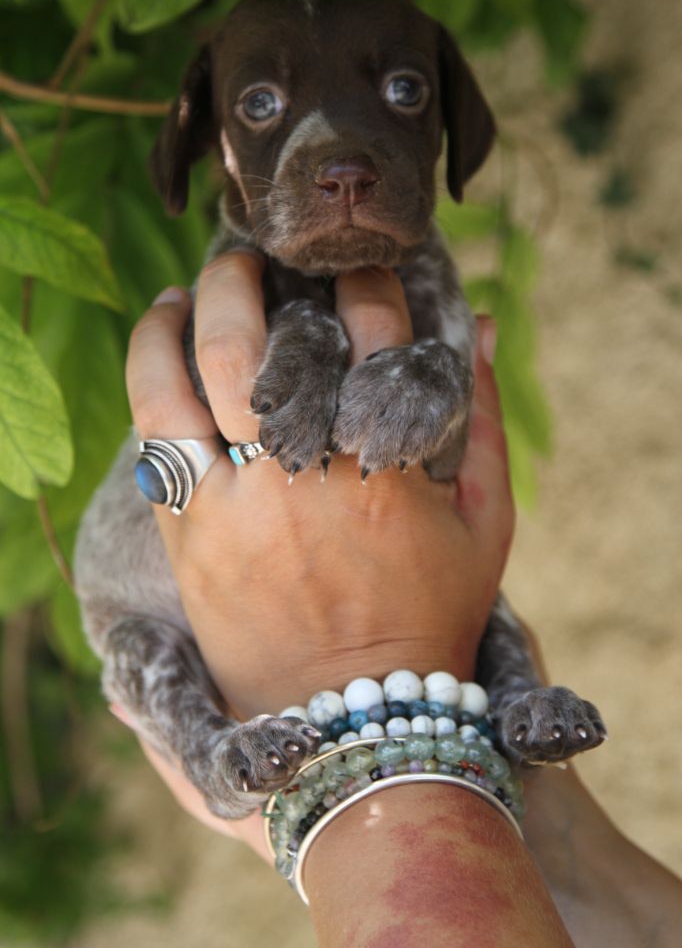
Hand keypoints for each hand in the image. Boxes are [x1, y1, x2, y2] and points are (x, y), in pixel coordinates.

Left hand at [126, 251, 513, 721]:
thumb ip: (484, 420)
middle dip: (247, 277)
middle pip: (261, 337)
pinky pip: (153, 435)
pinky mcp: (190, 535)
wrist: (356, 719)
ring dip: (182, 314)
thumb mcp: (487, 522)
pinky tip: (158, 349)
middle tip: (249, 258)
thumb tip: (483, 327)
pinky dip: (149, 378)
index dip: (365, 281)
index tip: (357, 271)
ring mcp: (237, 503)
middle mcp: (304, 471)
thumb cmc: (430, 615)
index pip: (371, 329)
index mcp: (385, 460)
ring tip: (187, 292)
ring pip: (187, 374)